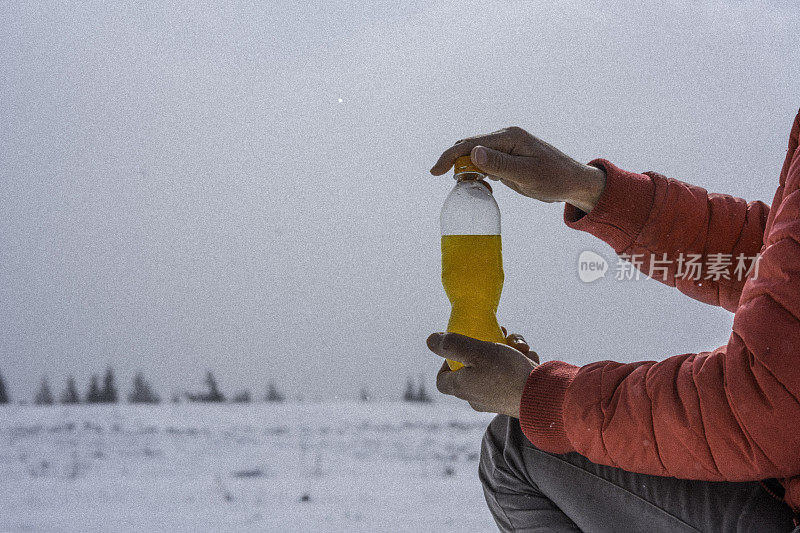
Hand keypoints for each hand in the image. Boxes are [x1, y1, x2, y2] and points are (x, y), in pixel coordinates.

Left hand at [427, 329, 538, 417]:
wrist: (544, 397)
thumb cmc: (507, 374)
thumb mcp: (476, 351)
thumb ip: (452, 345)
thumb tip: (430, 340)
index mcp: (462, 388)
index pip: (442, 379)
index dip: (445, 361)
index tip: (460, 346)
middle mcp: (476, 397)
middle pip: (472, 368)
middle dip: (486, 347)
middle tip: (497, 335)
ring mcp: (496, 399)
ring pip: (495, 368)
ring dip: (507, 351)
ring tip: (519, 346)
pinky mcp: (514, 398)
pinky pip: (511, 376)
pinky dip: (519, 362)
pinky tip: (529, 357)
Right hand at [430, 126, 605, 212]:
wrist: (574, 182)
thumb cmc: (554, 179)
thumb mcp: (527, 174)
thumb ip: (500, 164)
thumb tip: (473, 152)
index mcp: (509, 137)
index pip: (471, 143)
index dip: (450, 156)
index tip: (435, 172)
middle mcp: (505, 138)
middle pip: (469, 145)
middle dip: (453, 160)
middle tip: (440, 177)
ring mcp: (507, 148)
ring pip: (476, 154)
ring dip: (465, 168)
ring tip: (463, 185)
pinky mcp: (509, 158)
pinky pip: (485, 162)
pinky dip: (477, 172)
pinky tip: (480, 185)